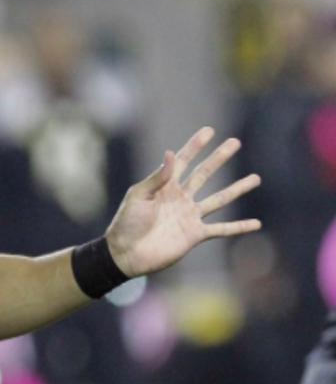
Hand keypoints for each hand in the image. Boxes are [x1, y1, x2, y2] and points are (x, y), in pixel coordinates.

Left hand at [105, 127, 261, 277]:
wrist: (126, 252)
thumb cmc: (126, 222)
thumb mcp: (138, 195)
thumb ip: (157, 177)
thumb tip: (171, 153)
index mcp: (164, 185)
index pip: (183, 161)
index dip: (195, 146)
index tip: (209, 130)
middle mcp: (180, 198)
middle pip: (204, 174)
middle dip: (219, 158)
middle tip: (235, 142)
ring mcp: (189, 216)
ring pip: (219, 199)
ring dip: (237, 189)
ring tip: (255, 178)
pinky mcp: (195, 235)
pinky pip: (221, 229)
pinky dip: (239, 227)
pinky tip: (257, 223)